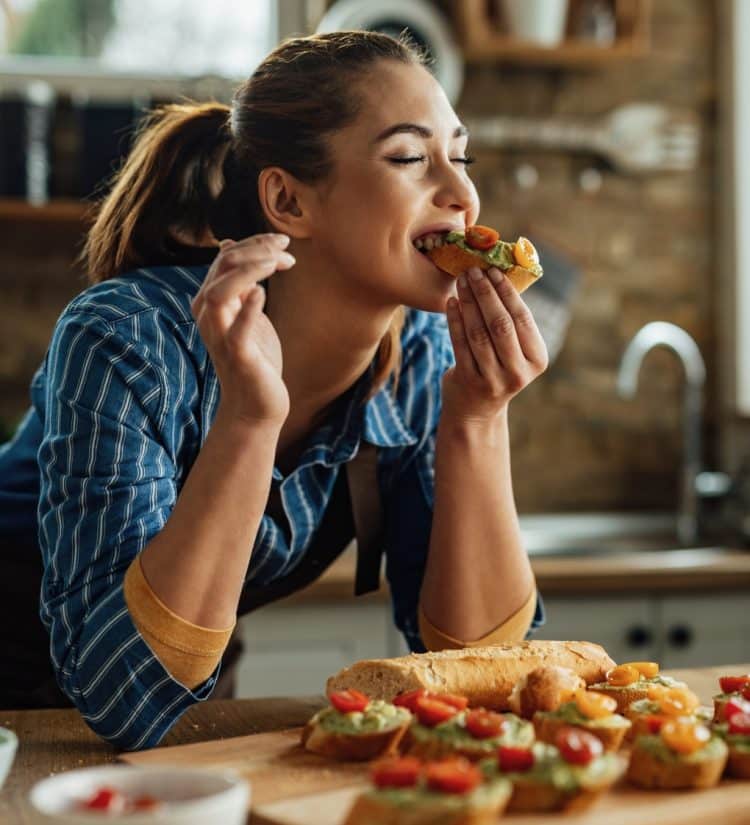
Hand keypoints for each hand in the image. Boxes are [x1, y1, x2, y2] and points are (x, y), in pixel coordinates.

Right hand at [191, 233, 294, 425]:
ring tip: (278, 262)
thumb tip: (229, 245)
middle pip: (222, 268)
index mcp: (211, 302)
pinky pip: (237, 330)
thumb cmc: (255, 356)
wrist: (256, 404)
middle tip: (287, 249)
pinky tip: (263, 293)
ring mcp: (220, 336)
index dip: (254, 243)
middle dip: (256, 250)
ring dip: (249, 271)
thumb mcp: (246, 312)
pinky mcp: (237, 357)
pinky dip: (248, 308)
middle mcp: (209, 316)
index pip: (225, 258)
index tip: (283, 242)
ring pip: (220, 293)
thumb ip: (238, 283)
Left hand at [442, 266, 547, 423]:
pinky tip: (451, 302)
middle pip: (500, 324)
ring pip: (478, 333)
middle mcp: (518, 372)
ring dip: (468, 303)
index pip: (523, 319)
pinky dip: (454, 319)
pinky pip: (460, 343)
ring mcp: (493, 379)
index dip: (507, 293)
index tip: (494, 271)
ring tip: (461, 282)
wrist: (476, 410)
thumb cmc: (496, 369)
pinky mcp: (469, 381)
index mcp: (537, 360)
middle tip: (474, 271)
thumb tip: (499, 276)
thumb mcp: (514, 352)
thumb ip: (512, 324)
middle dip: (486, 294)